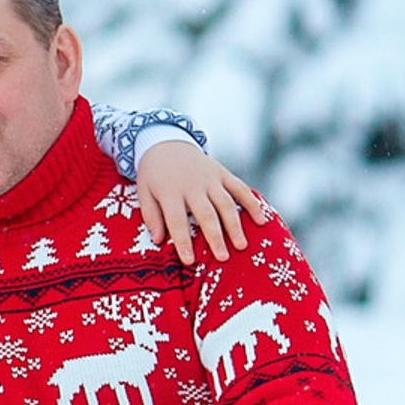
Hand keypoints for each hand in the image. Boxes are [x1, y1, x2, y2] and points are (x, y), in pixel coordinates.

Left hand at [135, 140, 266, 266]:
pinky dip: (252, 203)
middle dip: (215, 237)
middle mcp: (192, 186)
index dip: (183, 242)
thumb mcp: (144, 192)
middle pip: (206, 214)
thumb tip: (158, 240)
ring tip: (241, 246)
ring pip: (226, 203)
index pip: (176, 221)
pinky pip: (240, 188)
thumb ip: (151, 216)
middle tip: (223, 258)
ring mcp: (210, 178)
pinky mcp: (223, 173)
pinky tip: (261, 220)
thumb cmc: (153, 175)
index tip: (189, 261)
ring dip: (235, 225)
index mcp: (169, 192)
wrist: (166, 142)